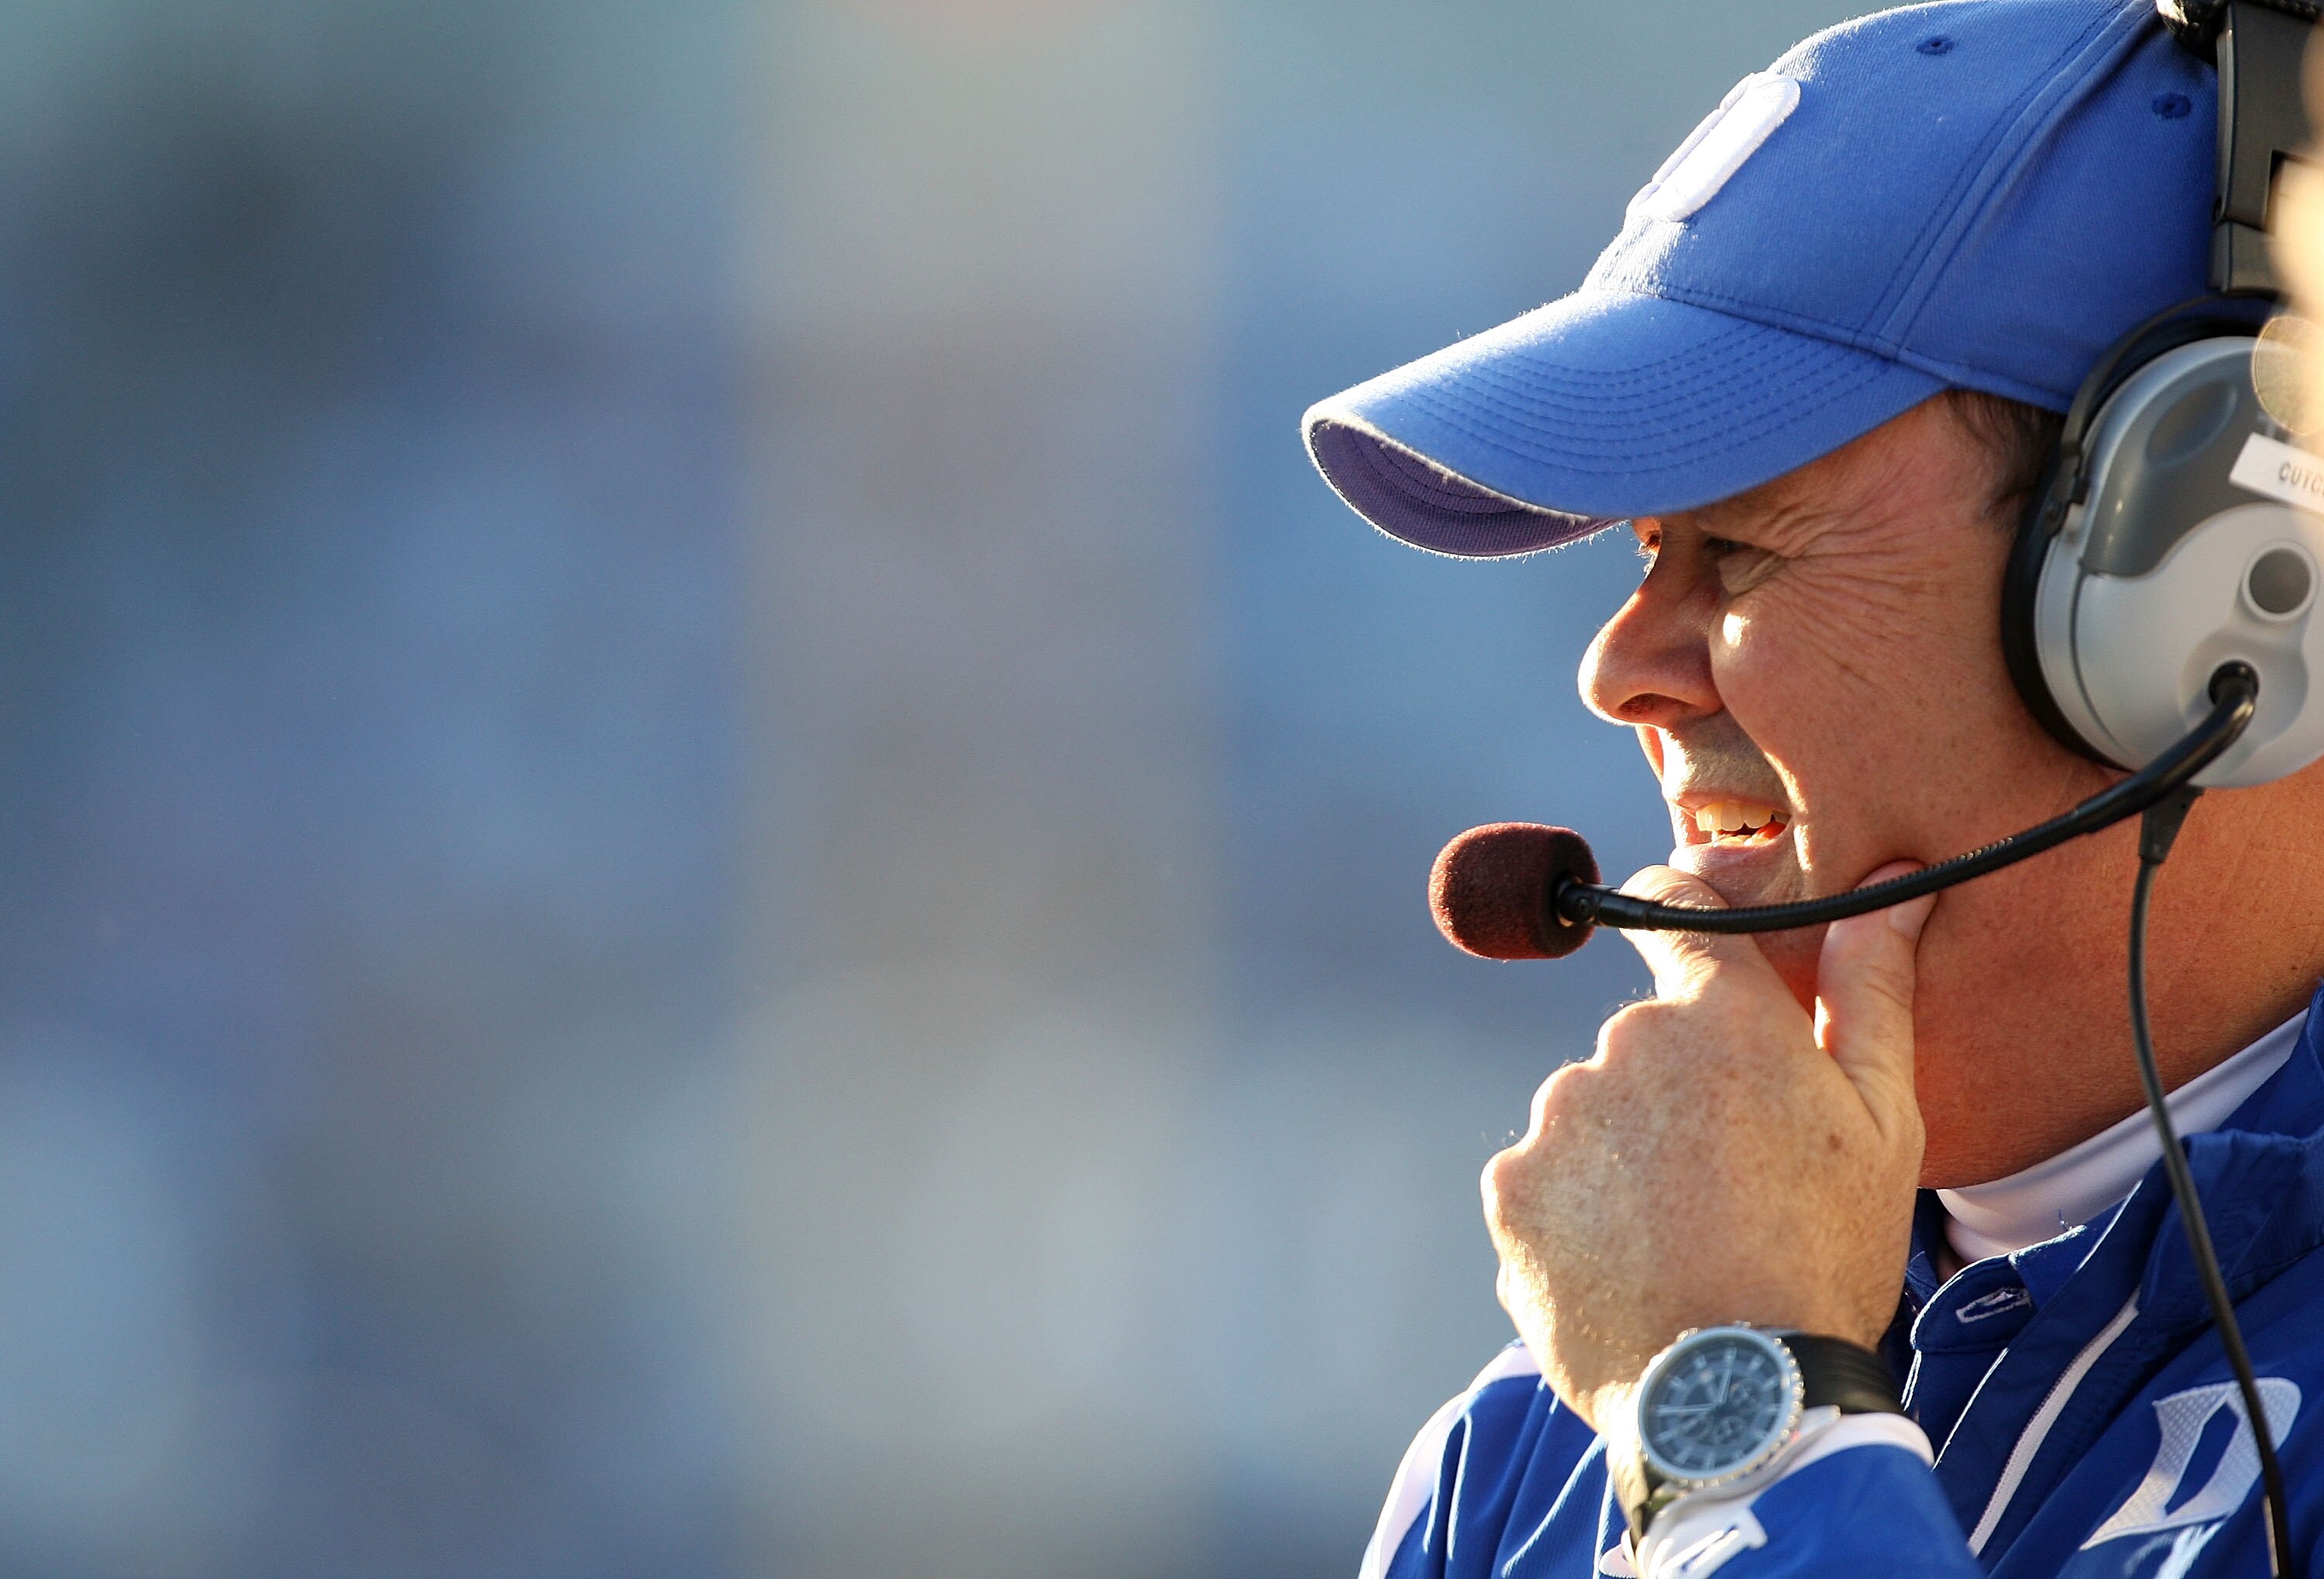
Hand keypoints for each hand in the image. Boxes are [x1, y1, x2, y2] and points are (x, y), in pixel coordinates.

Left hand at [1480, 862, 1933, 1431]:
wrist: (1741, 1397)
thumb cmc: (1827, 1253)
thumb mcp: (1883, 1121)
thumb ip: (1872, 990)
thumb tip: (1895, 888)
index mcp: (1718, 1014)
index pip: (1673, 910)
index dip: (1679, 923)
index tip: (1687, 957)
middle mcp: (1620, 1045)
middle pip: (1638, 1045)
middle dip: (1674, 1095)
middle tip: (1728, 1182)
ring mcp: (1556, 1119)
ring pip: (1589, 1120)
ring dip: (1623, 1162)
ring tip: (1683, 1242)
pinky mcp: (1511, 1191)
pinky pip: (1545, 1185)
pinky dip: (1578, 1219)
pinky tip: (1632, 1270)